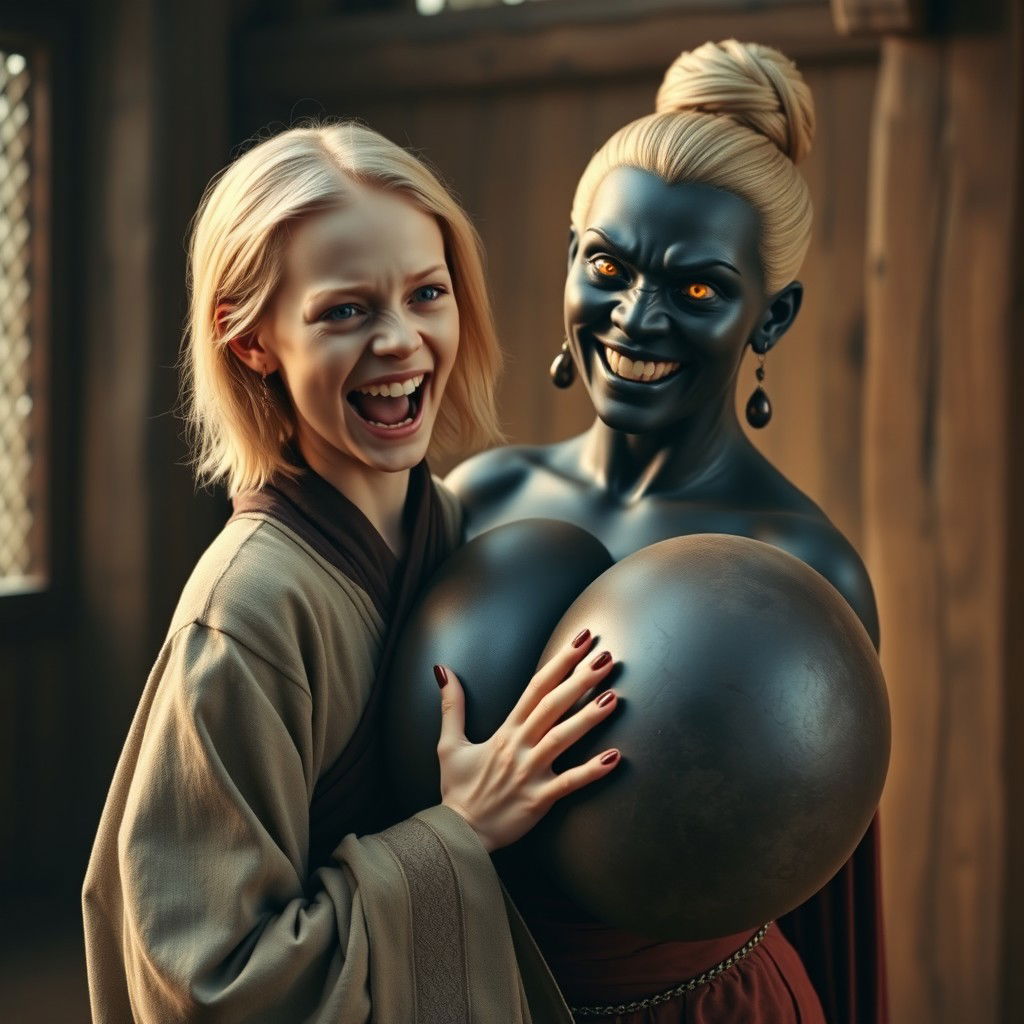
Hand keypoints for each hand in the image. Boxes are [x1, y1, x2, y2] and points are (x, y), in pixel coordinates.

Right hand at [435, 630, 620, 852]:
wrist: (457, 833)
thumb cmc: (458, 790)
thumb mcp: (449, 744)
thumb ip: (451, 706)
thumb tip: (443, 670)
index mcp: (504, 731)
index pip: (535, 689)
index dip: (559, 663)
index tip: (581, 641)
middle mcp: (519, 747)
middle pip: (552, 706)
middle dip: (580, 679)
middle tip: (606, 657)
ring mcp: (530, 772)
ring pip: (562, 739)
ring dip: (588, 718)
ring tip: (613, 697)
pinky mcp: (539, 799)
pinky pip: (569, 783)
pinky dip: (591, 771)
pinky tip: (615, 757)